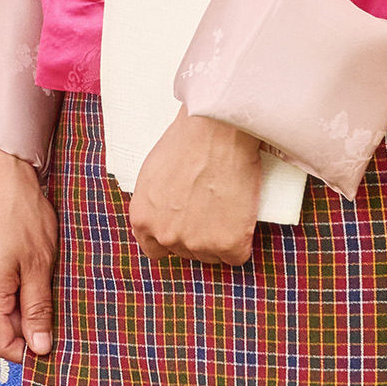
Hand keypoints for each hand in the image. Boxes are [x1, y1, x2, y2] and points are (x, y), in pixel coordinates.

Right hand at [0, 148, 57, 360]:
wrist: (2, 173)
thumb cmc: (20, 212)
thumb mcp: (39, 265)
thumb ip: (38, 309)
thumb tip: (40, 347)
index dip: (26, 352)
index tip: (52, 345)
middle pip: (1, 328)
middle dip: (30, 327)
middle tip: (61, 312)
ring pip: (2, 309)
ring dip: (27, 306)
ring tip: (50, 284)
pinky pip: (0, 290)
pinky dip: (19, 289)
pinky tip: (38, 273)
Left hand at [127, 113, 260, 265]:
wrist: (218, 129)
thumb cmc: (187, 141)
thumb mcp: (153, 175)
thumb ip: (155, 204)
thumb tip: (166, 216)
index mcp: (143, 220)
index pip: (155, 249)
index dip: (173, 238)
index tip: (186, 228)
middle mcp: (166, 236)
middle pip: (186, 252)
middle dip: (198, 235)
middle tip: (213, 208)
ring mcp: (197, 243)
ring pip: (212, 254)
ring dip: (221, 237)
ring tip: (227, 205)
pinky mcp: (228, 244)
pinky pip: (237, 256)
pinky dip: (243, 240)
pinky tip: (242, 217)